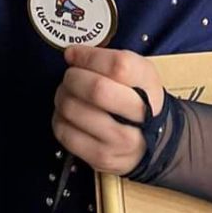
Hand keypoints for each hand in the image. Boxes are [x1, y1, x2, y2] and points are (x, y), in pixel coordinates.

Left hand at [52, 46, 165, 174]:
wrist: (152, 142)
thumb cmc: (138, 99)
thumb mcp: (138, 73)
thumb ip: (109, 59)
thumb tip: (71, 54)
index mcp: (149, 86)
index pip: (118, 66)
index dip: (88, 56)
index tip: (73, 54)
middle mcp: (139, 116)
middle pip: (96, 89)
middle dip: (73, 77)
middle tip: (70, 76)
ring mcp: (120, 141)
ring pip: (74, 109)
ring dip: (62, 96)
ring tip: (68, 94)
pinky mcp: (100, 158)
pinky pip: (64, 132)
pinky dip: (59, 118)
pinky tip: (69, 115)